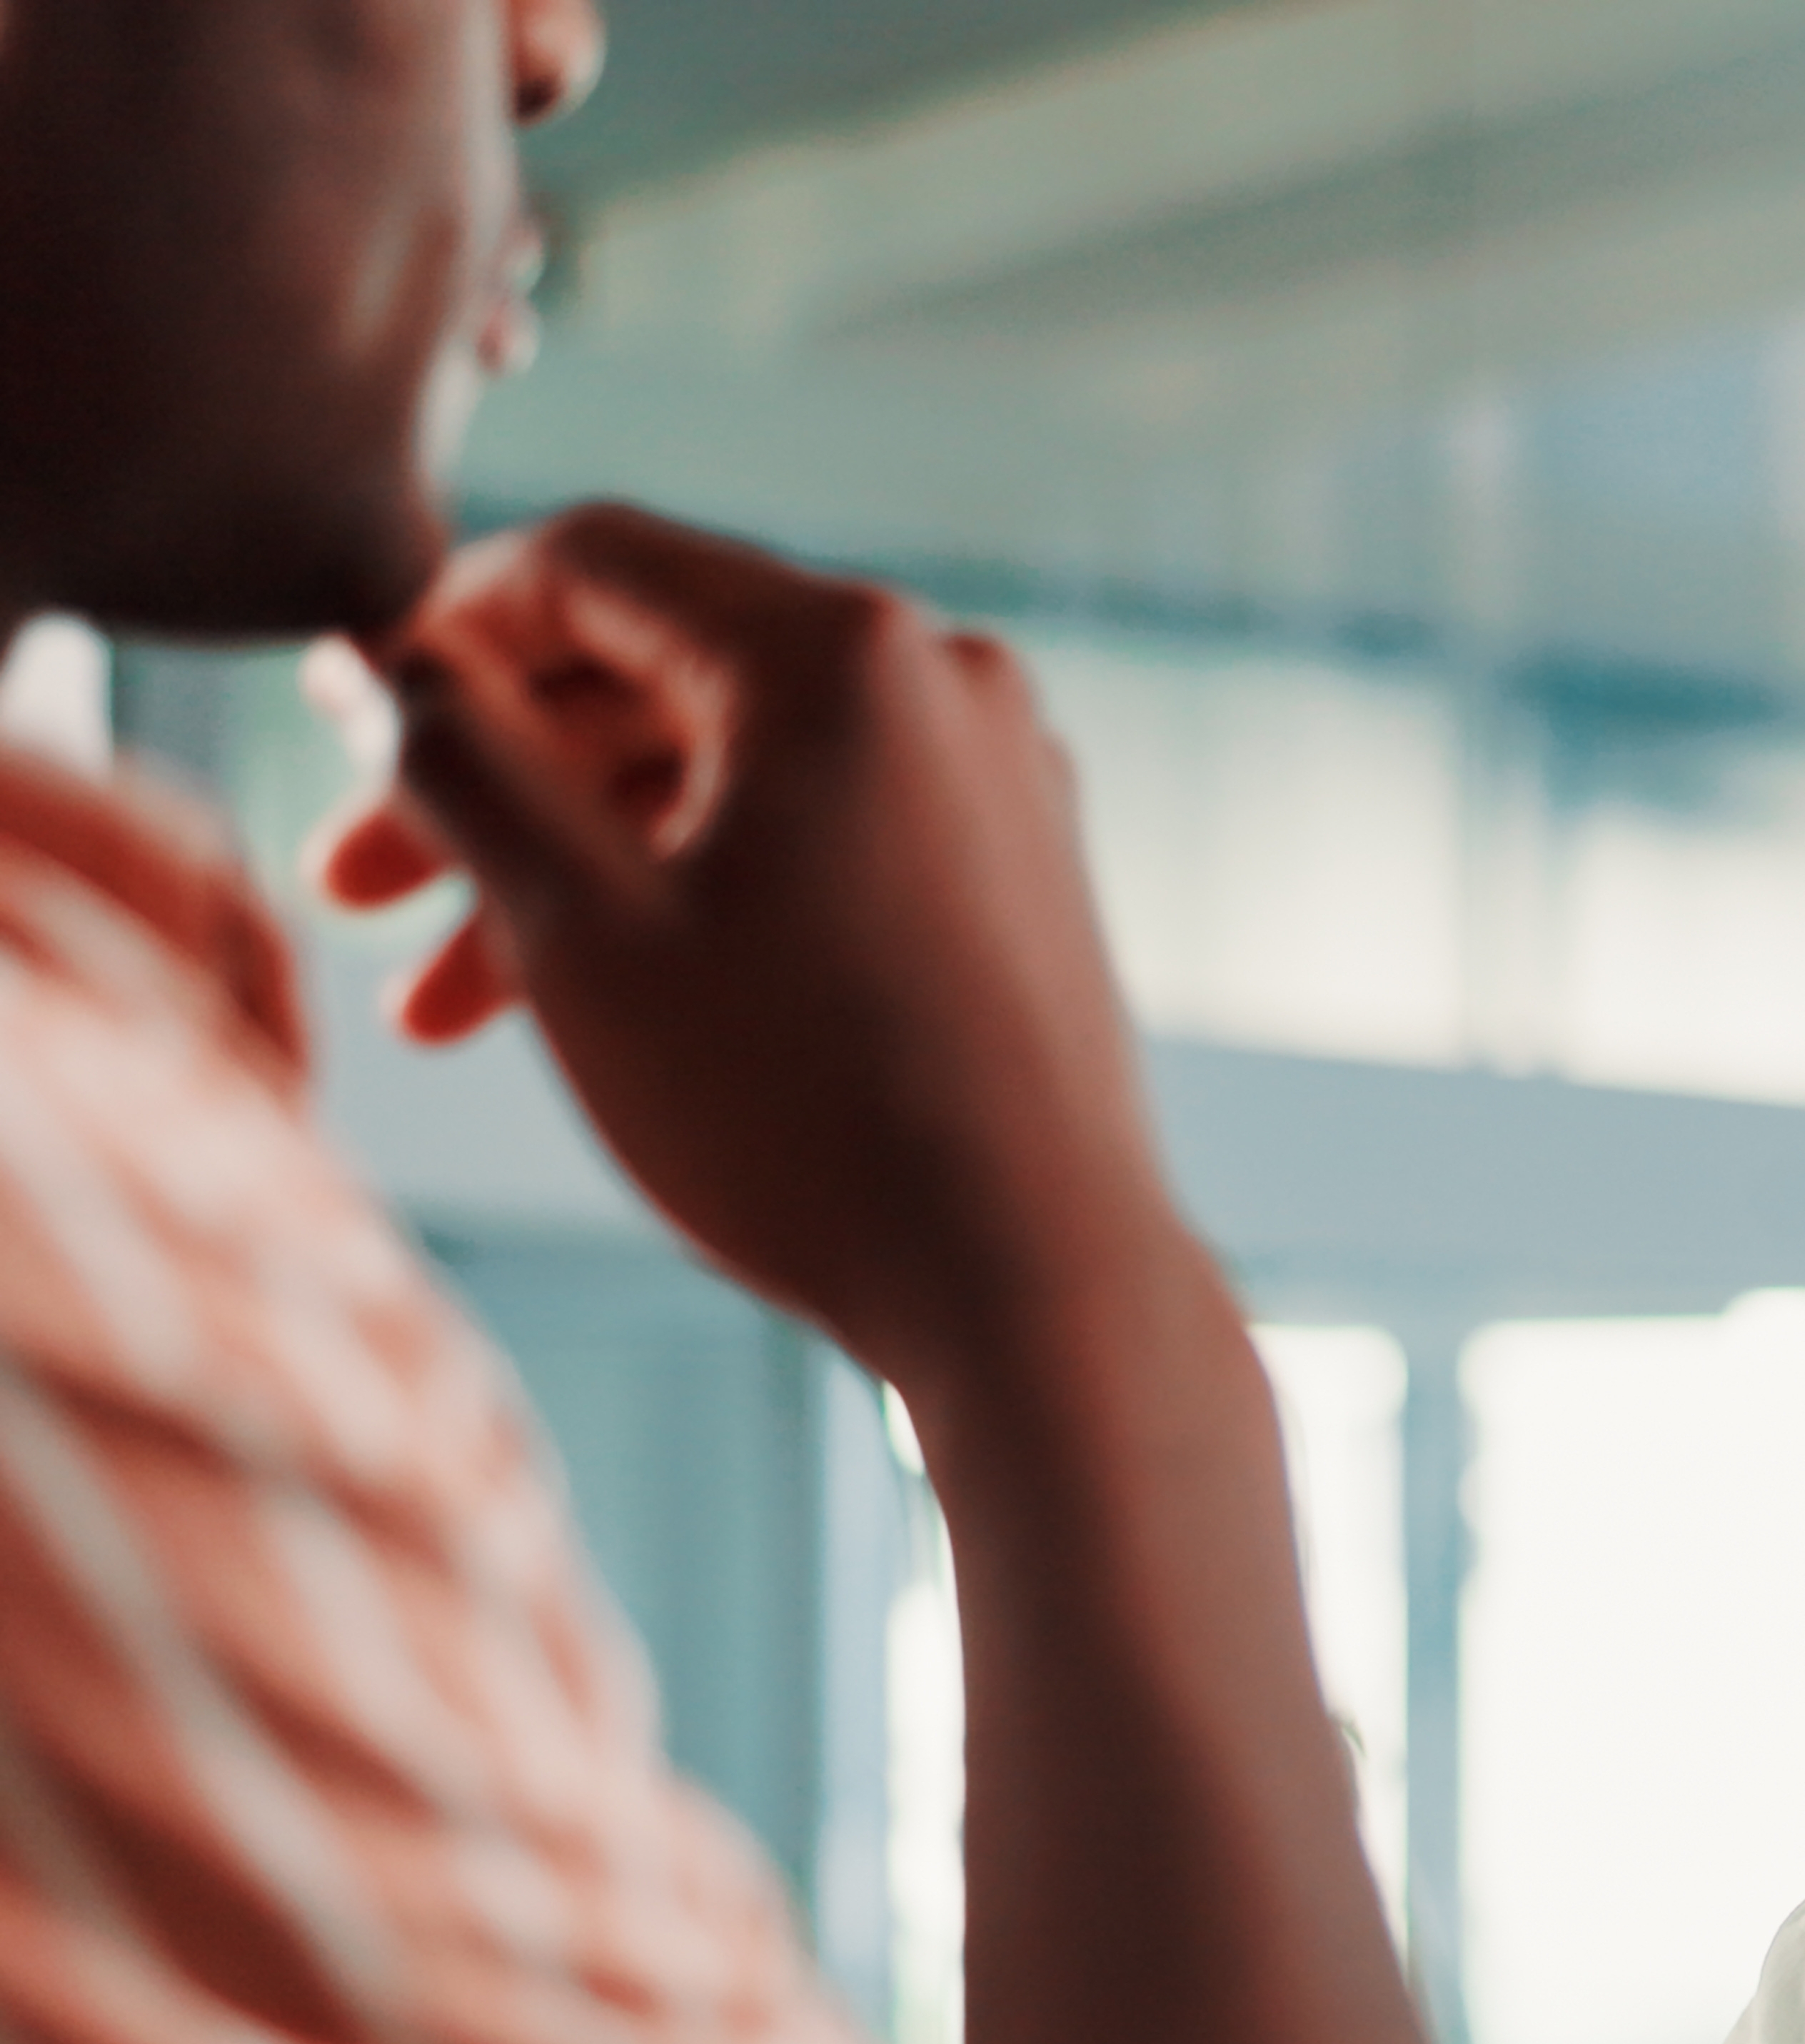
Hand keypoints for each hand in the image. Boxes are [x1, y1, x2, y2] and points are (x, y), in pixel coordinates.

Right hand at [324, 504, 1194, 1404]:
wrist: (1035, 1290)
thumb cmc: (803, 1112)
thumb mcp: (577, 920)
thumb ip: (457, 759)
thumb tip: (381, 662)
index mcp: (841, 651)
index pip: (588, 565)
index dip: (440, 632)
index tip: (342, 725)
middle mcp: (944, 682)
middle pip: (653, 679)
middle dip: (491, 784)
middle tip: (352, 891)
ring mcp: (996, 782)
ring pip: (725, 781)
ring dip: (573, 871)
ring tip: (440, 1011)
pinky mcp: (1013, 880)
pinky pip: (816, 844)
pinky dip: (694, 903)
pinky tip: (585, 1009)